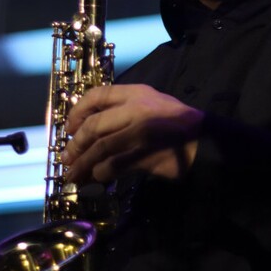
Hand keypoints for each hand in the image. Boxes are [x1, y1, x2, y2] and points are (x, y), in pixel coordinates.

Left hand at [61, 84, 203, 183]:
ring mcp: (139, 133)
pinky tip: (97, 177)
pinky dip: (101, 173)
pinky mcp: (144, 155)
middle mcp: (135, 109)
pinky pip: (113, 165)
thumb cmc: (176, 123)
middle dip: (75, 144)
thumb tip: (91, 131)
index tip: (69, 127)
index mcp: (136, 93)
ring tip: (73, 174)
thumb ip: (124, 111)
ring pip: (100, 149)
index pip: (97, 95)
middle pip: (94, 126)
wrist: (204, 141)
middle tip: (67, 157)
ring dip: (83, 164)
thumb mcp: (151, 105)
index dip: (78, 112)